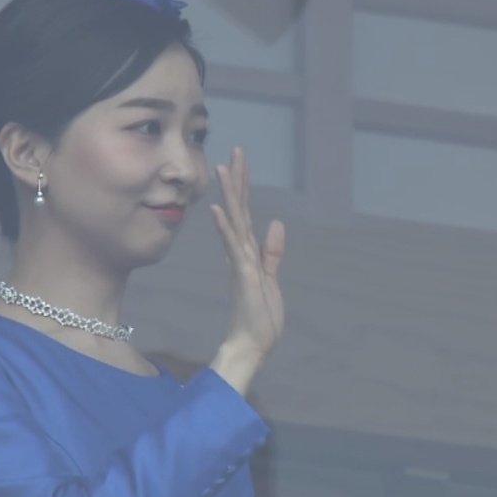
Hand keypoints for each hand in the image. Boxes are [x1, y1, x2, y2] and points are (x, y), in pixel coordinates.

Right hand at [207, 147, 285, 392]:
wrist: (252, 345)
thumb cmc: (259, 316)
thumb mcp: (271, 278)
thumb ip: (272, 252)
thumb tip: (276, 223)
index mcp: (247, 252)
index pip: (245, 212)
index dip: (242, 187)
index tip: (239, 161)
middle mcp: (240, 252)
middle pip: (239, 208)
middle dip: (237, 179)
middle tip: (235, 150)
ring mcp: (239, 262)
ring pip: (234, 221)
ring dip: (229, 194)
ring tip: (222, 168)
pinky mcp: (242, 275)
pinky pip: (233, 246)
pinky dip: (226, 227)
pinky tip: (220, 209)